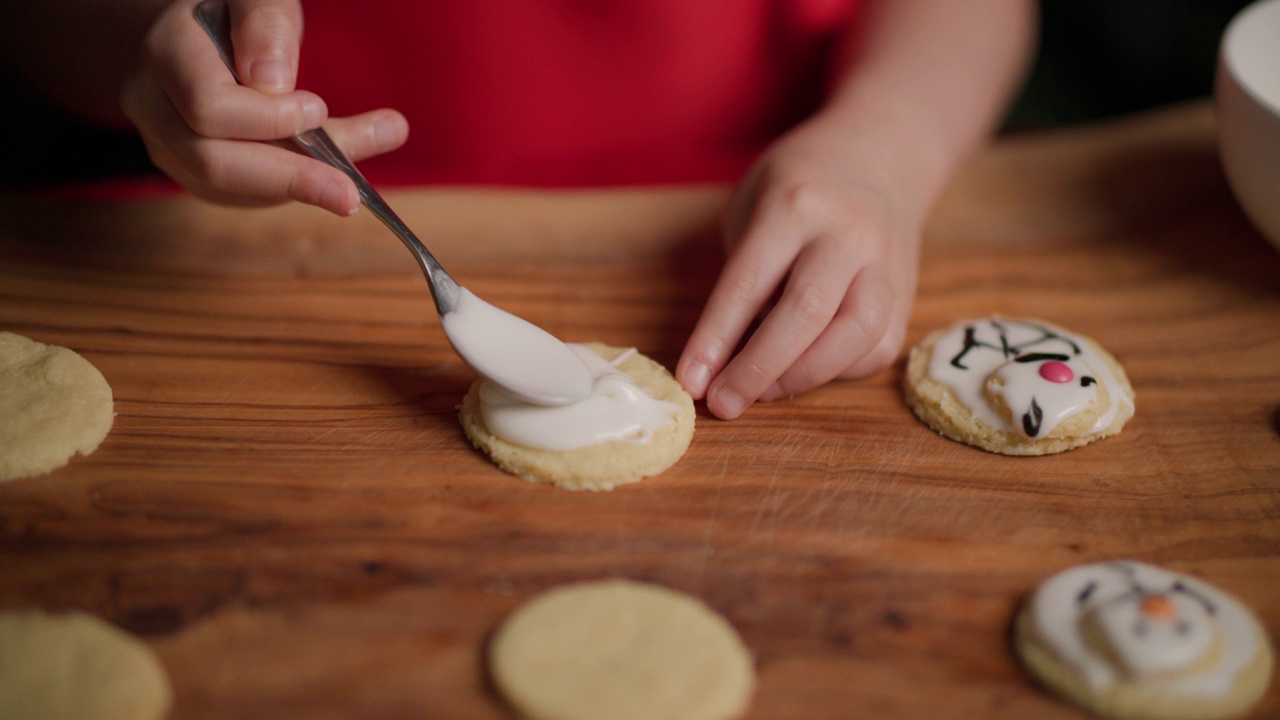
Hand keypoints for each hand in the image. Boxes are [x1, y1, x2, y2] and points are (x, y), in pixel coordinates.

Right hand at [120, 0, 407, 213]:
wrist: (201, 38)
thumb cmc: (237, 17)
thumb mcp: (255, 0)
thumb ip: (265, 25)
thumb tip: (274, 82)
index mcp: (167, 51)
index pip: (207, 104)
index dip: (267, 118)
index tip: (318, 111)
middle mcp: (154, 104)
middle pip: (211, 162)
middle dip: (288, 178)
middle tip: (350, 192)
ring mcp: (167, 145)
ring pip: (228, 190)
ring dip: (294, 190)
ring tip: (351, 189)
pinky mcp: (191, 173)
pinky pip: (239, 197)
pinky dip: (286, 193)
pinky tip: (325, 181)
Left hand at [677, 117, 921, 418]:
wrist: (881, 156)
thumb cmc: (799, 186)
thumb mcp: (753, 206)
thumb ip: (744, 277)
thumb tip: (726, 360)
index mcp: (796, 204)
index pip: (749, 282)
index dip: (715, 338)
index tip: (690, 381)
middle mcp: (848, 233)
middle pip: (806, 313)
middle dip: (758, 369)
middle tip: (723, 404)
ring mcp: (886, 264)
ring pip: (855, 336)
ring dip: (802, 378)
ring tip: (762, 393)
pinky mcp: (907, 292)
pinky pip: (877, 348)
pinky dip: (837, 371)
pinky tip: (805, 372)